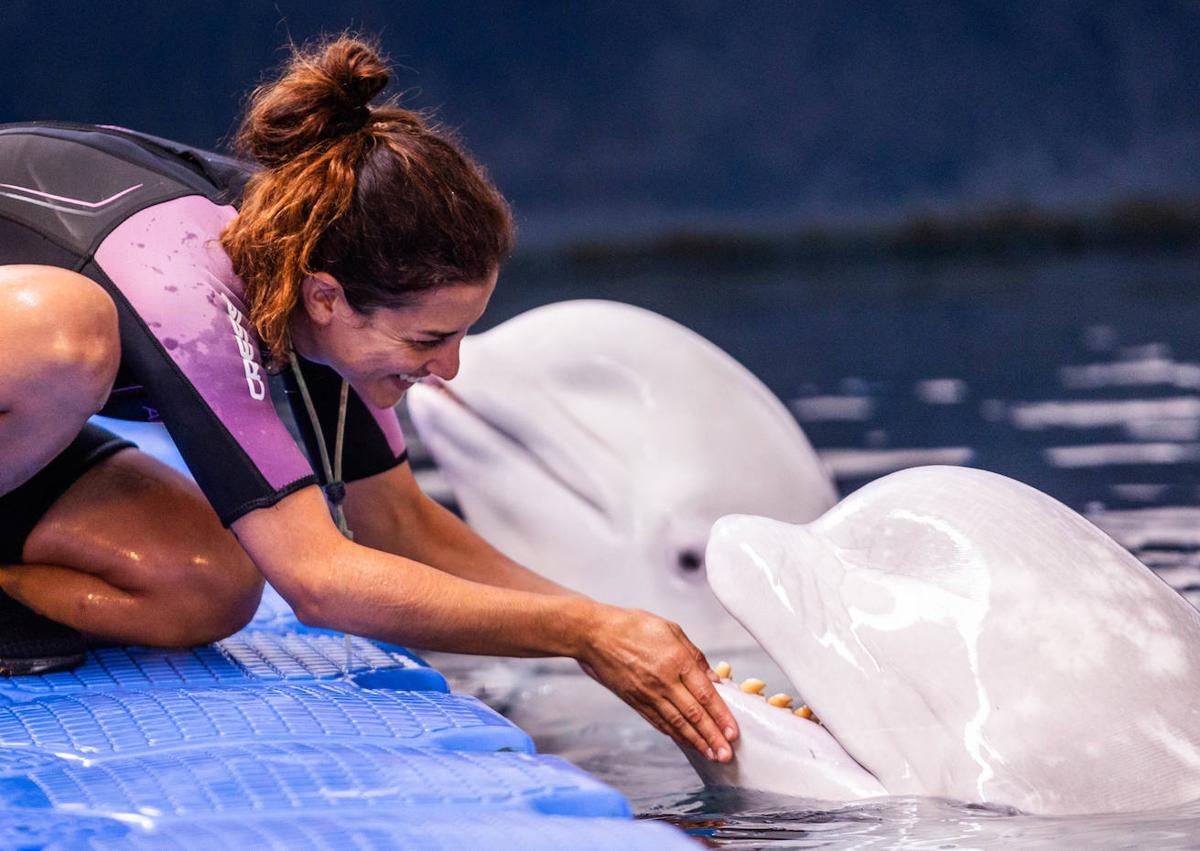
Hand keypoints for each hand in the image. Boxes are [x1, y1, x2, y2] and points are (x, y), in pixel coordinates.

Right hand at [576, 604, 738, 761]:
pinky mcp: (635, 701)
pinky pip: (658, 722)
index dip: (721, 716)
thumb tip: (714, 679)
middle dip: (713, 737)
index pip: (705, 695)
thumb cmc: (633, 626)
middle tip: (727, 755)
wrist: (595, 635)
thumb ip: (695, 655)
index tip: (734, 732)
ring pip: (677, 723)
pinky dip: (675, 735)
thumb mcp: (670, 630)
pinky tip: (687, 743)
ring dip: (697, 742)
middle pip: (694, 714)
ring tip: (712, 755)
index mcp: (677, 660)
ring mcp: (648, 694)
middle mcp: (664, 681)